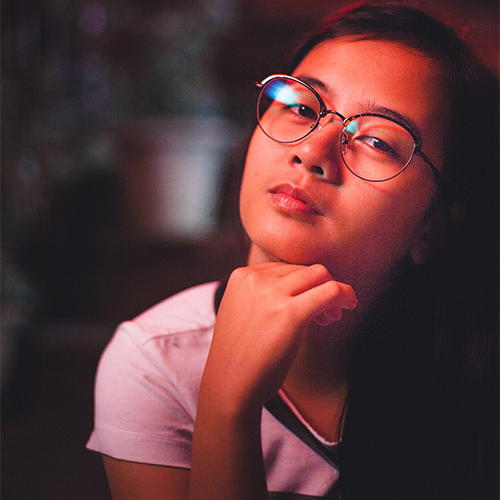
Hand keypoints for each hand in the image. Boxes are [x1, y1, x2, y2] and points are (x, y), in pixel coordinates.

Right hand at [201, 262, 357, 413]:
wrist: (228, 385)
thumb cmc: (239, 355)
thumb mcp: (242, 311)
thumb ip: (263, 294)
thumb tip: (301, 288)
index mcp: (242, 275)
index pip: (285, 268)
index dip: (302, 285)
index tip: (310, 304)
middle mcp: (255, 279)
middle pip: (304, 269)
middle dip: (319, 286)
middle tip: (327, 314)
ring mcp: (272, 294)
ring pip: (319, 274)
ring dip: (333, 291)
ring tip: (331, 317)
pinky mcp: (291, 313)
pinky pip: (331, 291)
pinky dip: (345, 294)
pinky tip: (349, 305)